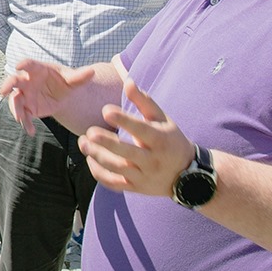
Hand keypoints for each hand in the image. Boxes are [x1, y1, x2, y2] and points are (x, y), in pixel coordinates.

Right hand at [0, 59, 93, 135]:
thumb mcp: (72, 79)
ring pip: (15, 100)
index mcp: (37, 70)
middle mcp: (27, 81)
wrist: (62, 95)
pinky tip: (31, 131)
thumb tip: (92, 71)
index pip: (28, 64)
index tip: (18, 66)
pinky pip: (23, 115)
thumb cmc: (64, 82)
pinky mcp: (27, 108)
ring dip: (15, 109)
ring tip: (20, 119)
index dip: (23, 65)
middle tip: (4, 91)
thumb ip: (80, 77)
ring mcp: (25, 95)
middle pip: (13, 81)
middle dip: (7, 85)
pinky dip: (26, 123)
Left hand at [78, 78, 194, 196]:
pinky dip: (98, 173)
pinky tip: (90, 159)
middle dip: (106, 143)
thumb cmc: (171, 140)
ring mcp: (144, 177)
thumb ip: (144, 101)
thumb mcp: (162, 119)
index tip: (105, 110)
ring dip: (97, 156)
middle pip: (127, 153)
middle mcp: (152, 161)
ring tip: (83, 142)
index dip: (124, 120)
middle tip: (89, 132)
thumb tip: (127, 82)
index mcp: (160, 140)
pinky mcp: (135, 188)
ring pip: (117, 169)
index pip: (141, 130)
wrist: (188, 175)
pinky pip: (114, 183)